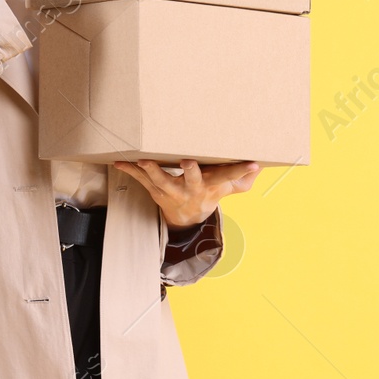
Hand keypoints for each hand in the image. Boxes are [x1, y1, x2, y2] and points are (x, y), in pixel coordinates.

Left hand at [112, 158, 261, 229]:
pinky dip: (129, 171)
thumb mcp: (227, 188)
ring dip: (152, 171)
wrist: (186, 217)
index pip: (229, 177)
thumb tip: (260, 167)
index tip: (254, 163)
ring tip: (144, 161)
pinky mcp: (153, 189)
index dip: (241, 171)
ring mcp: (170, 190)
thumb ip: (242, 178)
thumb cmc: (208, 192)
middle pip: (191, 181)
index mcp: (209, 186)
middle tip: (189, 162)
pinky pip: (140, 180)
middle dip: (191, 172)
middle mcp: (190, 189)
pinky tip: (119, 162)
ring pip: (161, 181)